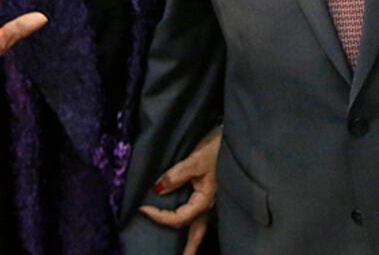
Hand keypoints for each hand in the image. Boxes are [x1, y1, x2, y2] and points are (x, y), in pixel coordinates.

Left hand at [140, 125, 221, 254]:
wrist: (236, 136)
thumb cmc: (218, 147)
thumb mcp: (196, 159)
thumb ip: (176, 175)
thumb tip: (157, 190)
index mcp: (205, 200)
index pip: (178, 218)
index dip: (159, 217)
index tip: (142, 209)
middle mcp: (209, 204)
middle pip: (196, 232)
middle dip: (188, 248)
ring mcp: (212, 199)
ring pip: (200, 225)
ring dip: (192, 239)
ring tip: (186, 251)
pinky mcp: (211, 190)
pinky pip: (200, 212)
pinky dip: (193, 222)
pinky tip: (189, 222)